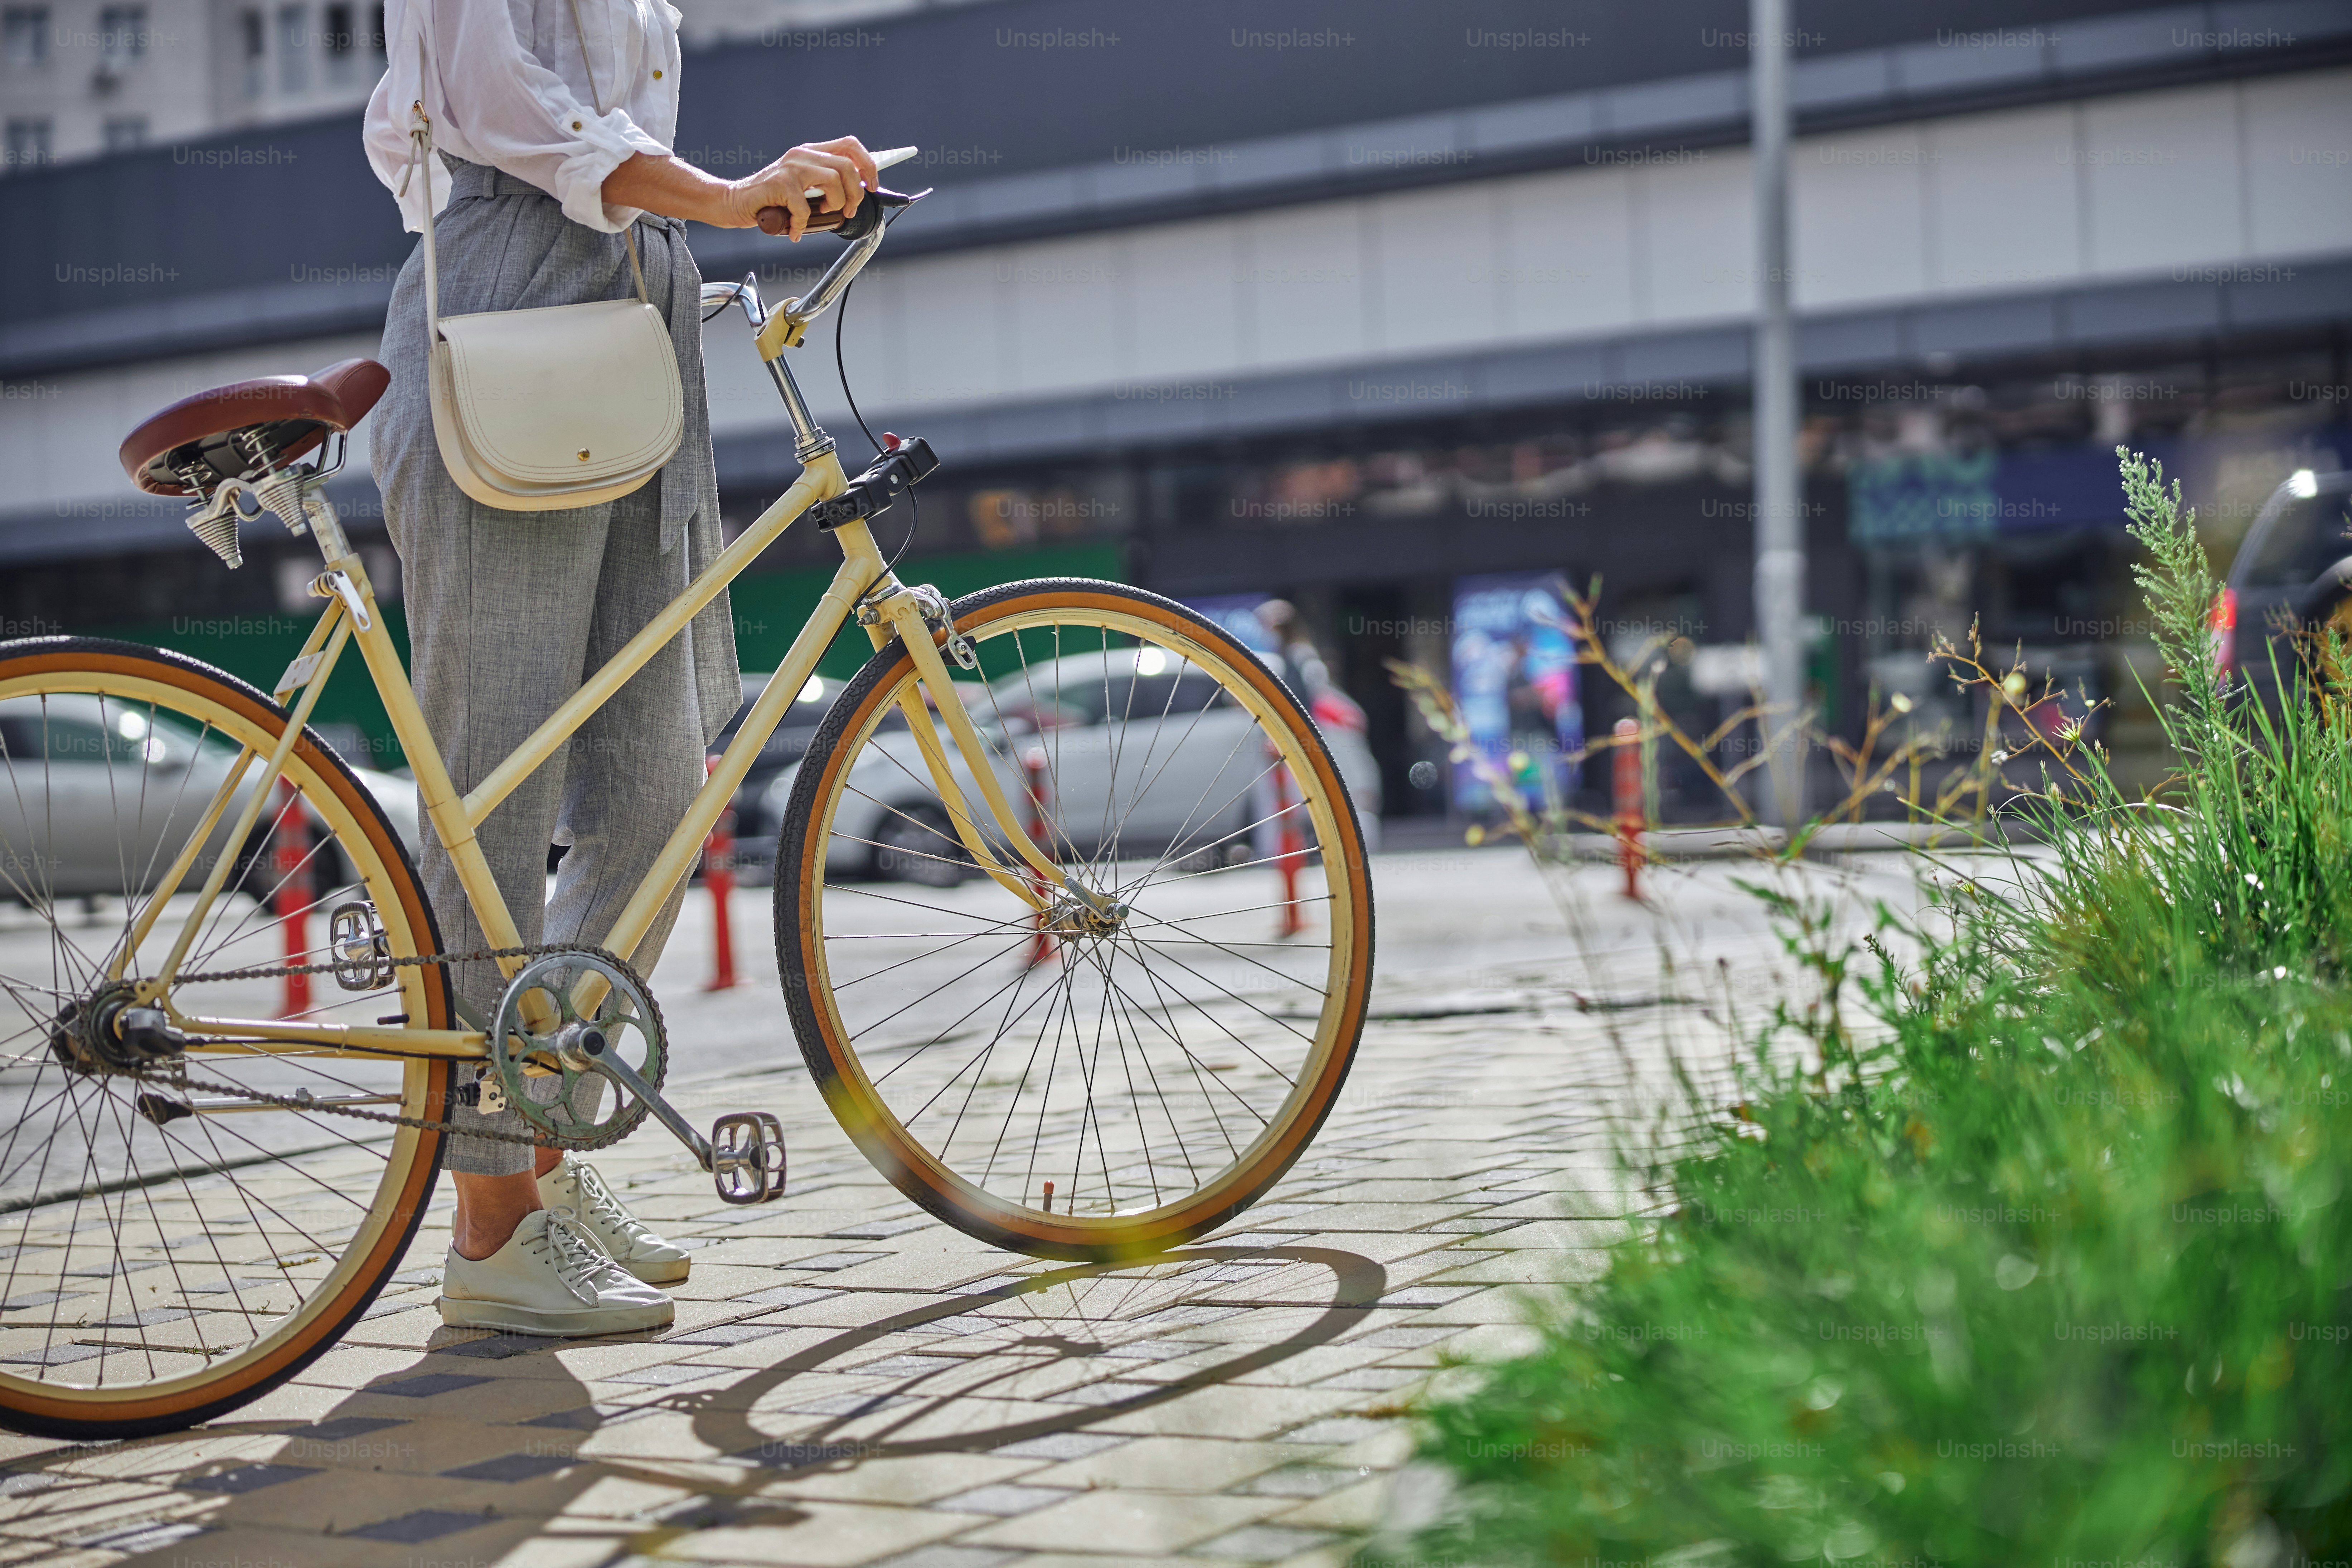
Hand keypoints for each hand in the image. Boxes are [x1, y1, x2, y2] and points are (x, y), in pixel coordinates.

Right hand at [725, 136, 879, 238]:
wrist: (735, 202)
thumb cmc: (772, 200)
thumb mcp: (804, 187)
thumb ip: (825, 184)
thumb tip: (858, 195)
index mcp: (812, 152)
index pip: (850, 145)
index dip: (869, 165)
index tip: (873, 185)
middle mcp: (803, 155)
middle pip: (848, 166)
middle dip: (856, 194)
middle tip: (846, 211)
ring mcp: (791, 167)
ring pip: (833, 181)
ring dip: (835, 205)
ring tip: (821, 214)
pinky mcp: (779, 183)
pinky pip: (805, 207)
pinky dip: (802, 225)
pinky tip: (795, 230)